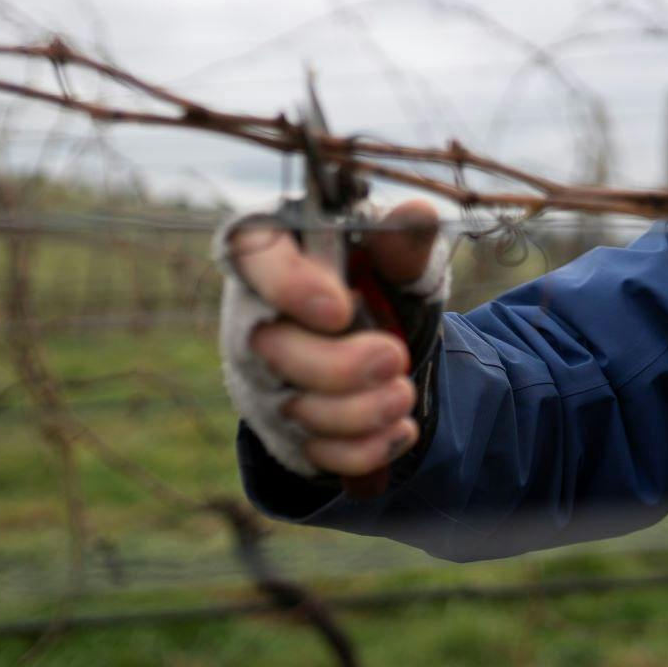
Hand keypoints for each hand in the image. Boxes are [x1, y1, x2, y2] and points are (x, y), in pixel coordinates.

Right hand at [217, 200, 447, 480]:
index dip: (286, 284)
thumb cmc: (378, 283)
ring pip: (289, 407)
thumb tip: (418, 215)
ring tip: (403, 395)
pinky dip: (358, 450)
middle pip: (267, 347)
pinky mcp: (279, 429)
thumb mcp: (398, 260)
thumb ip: (404, 242)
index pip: (249, 250)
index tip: (340, 309)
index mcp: (274, 251)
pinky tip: (397, 432)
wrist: (384, 346)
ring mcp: (260, 378)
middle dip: (335, 365)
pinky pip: (308, 451)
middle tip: (394, 359)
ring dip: (355, 411)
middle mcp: (252, 315)